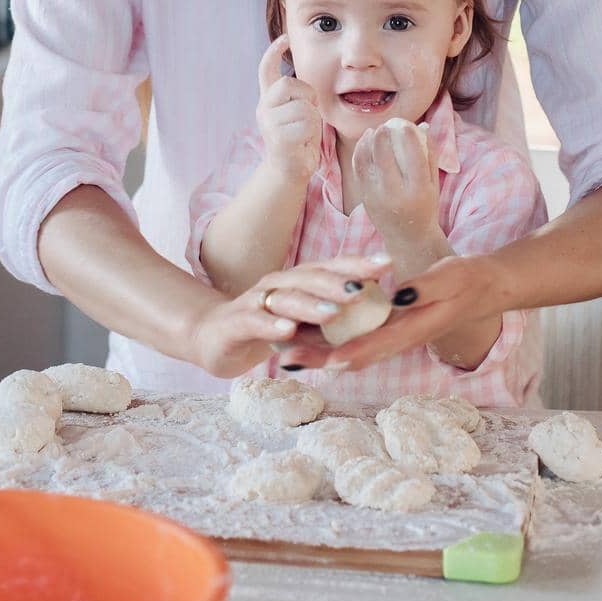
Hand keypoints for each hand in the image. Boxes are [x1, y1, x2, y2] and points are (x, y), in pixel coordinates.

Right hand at [187, 253, 391, 379]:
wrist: (215, 337)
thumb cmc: (269, 329)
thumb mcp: (306, 327)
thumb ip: (335, 324)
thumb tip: (379, 322)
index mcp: (299, 281)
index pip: (331, 268)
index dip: (357, 264)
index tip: (387, 263)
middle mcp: (279, 284)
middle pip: (311, 277)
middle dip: (339, 281)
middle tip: (365, 287)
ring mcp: (256, 301)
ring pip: (285, 298)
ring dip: (310, 304)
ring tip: (334, 312)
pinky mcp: (236, 322)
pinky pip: (255, 321)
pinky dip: (272, 325)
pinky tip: (288, 330)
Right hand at [255, 34, 321, 184]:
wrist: (288, 171)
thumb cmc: (298, 139)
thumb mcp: (296, 113)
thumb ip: (296, 97)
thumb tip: (308, 88)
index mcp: (269, 99)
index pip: (266, 70)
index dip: (274, 52)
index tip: (285, 38)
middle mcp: (264, 108)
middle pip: (288, 84)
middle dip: (306, 95)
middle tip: (308, 111)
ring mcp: (269, 123)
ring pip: (302, 107)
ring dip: (312, 119)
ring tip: (305, 132)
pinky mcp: (278, 138)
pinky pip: (306, 125)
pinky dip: (311, 133)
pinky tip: (304, 142)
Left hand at [272, 252, 506, 373]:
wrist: (484, 287)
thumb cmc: (467, 279)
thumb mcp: (450, 277)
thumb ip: (425, 288)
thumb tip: (398, 296)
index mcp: (408, 331)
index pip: (366, 349)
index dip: (334, 355)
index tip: (307, 358)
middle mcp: (396, 338)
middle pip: (349, 355)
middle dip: (316, 358)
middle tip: (280, 356)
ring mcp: (392, 334)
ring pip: (349, 347)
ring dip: (319, 349)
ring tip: (282, 345)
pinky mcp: (390, 325)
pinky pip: (356, 335)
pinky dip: (332, 335)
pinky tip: (310, 327)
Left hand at [352, 116, 439, 241]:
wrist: (408, 238)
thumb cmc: (424, 205)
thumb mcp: (433, 184)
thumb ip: (430, 155)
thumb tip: (424, 125)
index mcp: (419, 192)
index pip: (414, 159)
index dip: (408, 139)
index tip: (405, 125)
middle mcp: (396, 196)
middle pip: (385, 158)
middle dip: (383, 137)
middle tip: (385, 126)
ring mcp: (377, 198)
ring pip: (367, 162)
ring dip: (368, 142)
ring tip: (374, 131)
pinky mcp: (365, 199)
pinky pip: (358, 170)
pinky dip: (360, 152)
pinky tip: (365, 142)